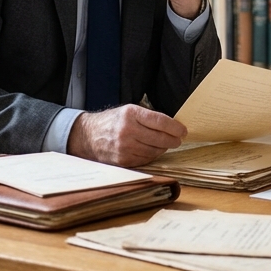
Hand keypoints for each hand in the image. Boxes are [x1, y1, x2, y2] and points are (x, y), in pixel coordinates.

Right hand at [66, 104, 186, 166]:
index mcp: (130, 114)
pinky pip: (145, 159)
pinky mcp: (122, 160)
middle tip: (178, 139)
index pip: (160, 121)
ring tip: (167, 144)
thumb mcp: (128, 110)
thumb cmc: (112, 121)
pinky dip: (152, 156)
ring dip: (163, 148)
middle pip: (159, 138)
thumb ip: (148, 117)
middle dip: (173, 140)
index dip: (175, 127)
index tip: (182, 130)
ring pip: (154, 151)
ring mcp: (124, 147)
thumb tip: (171, 125)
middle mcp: (127, 130)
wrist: (88, 136)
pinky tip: (154, 150)